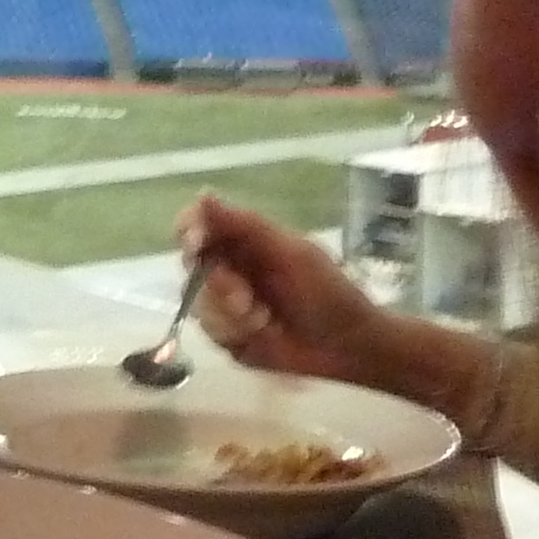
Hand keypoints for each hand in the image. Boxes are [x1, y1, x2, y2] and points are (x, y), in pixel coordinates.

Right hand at [176, 193, 393, 385]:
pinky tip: (264, 335)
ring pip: (199, 305)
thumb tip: (203, 194)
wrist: (349, 344)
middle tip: (246, 299)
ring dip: (231, 315)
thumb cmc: (328, 292)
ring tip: (265, 320)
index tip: (196, 244)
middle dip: (218, 285)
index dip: (189, 231)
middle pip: (192, 268)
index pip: (198, 226)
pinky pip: (212, 334)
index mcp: (244, 243)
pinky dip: (236, 335)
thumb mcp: (292, 253)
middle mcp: (230, 270)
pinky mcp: (230, 338)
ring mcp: (227, 306)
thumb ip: (246, 226)